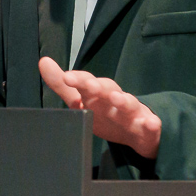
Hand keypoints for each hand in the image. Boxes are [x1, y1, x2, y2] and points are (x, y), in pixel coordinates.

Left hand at [38, 57, 160, 158]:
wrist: (138, 134)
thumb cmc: (107, 113)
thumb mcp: (82, 101)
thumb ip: (62, 85)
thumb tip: (43, 61)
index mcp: (98, 93)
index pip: (87, 83)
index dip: (78, 79)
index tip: (66, 77)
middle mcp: (115, 99)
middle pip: (108, 89)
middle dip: (99, 86)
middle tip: (89, 86)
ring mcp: (133, 113)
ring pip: (129, 105)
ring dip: (124, 100)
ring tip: (117, 99)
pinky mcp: (147, 128)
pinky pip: (151, 125)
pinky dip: (152, 124)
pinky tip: (151, 123)